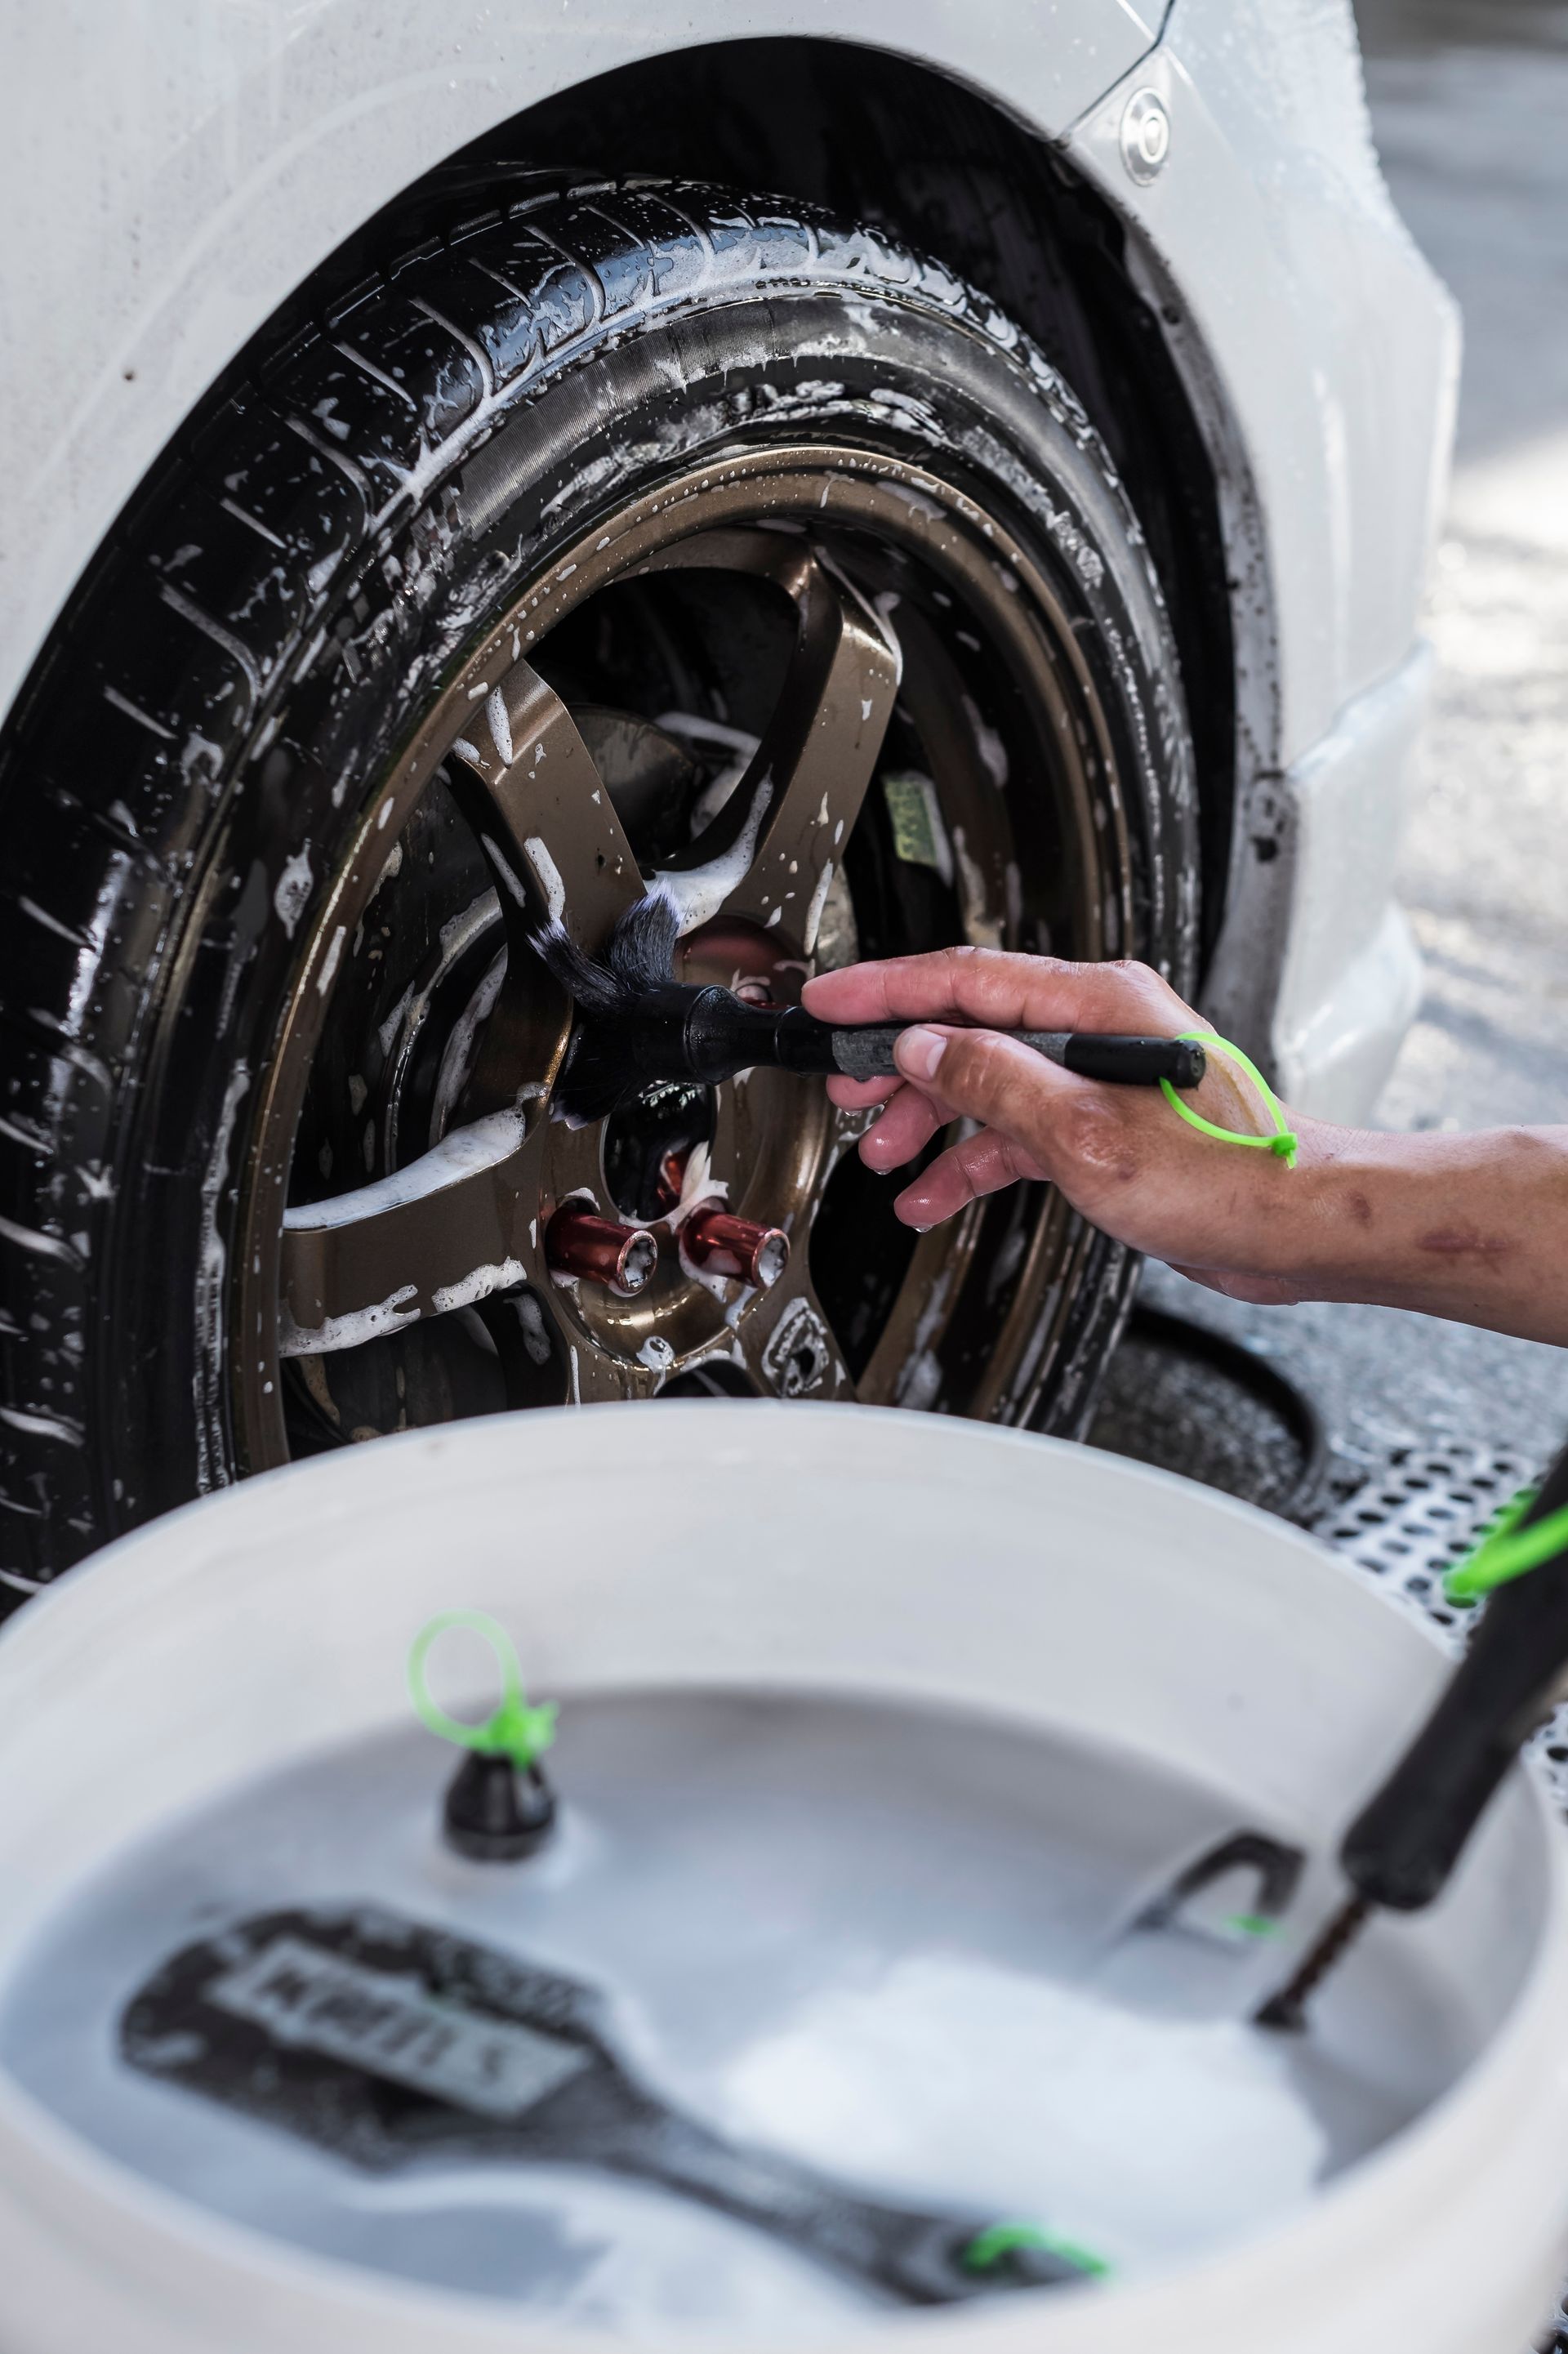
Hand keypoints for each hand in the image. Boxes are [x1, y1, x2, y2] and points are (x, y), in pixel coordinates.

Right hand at [801, 947, 1310, 1302]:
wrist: (1297, 1227)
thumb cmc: (1227, 1176)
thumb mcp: (1084, 1132)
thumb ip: (995, 1081)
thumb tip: (926, 1048)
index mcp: (1096, 1003)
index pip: (964, 979)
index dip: (884, 990)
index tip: (829, 1002)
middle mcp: (1097, 1027)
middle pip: (968, 1026)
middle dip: (898, 1063)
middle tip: (844, 1091)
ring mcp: (1099, 1075)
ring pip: (986, 1081)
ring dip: (929, 1120)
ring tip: (882, 1154)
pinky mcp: (1105, 1123)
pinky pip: (1016, 1129)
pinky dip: (972, 1159)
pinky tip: (934, 1193)